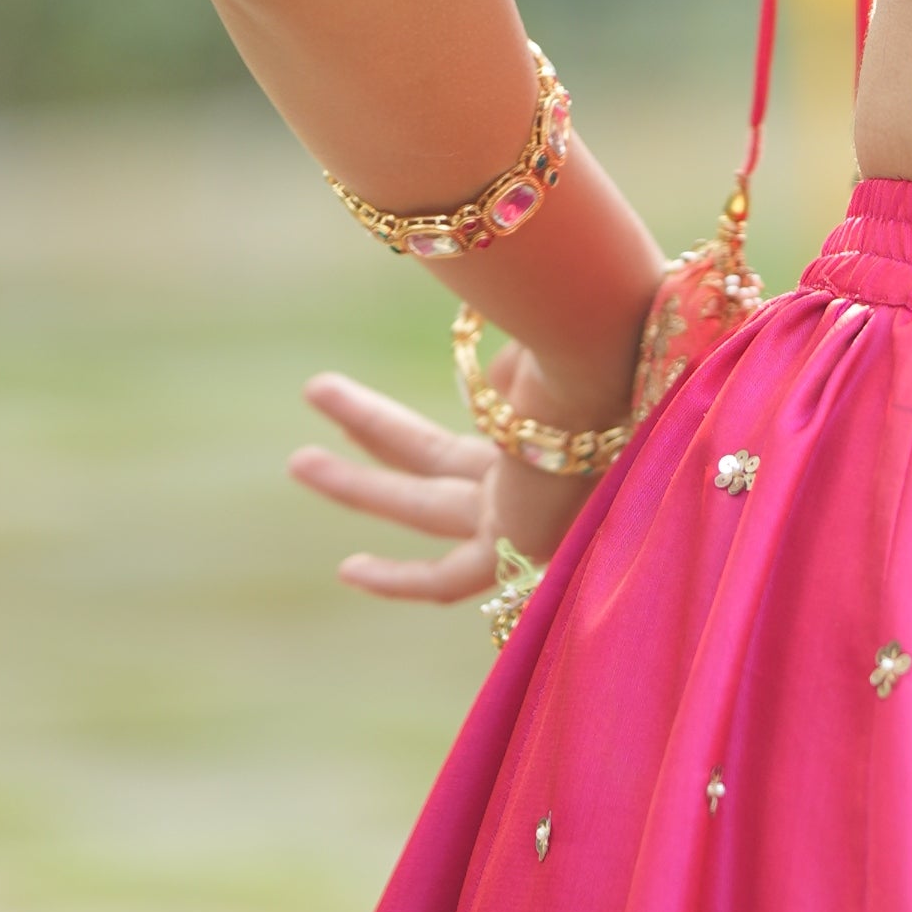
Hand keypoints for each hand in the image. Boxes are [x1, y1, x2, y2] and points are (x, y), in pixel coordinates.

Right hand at [289, 349, 601, 610]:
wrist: (615, 372)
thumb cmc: (597, 334)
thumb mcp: (551, 332)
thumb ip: (524, 352)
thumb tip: (504, 357)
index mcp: (554, 417)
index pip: (496, 412)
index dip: (474, 392)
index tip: (458, 370)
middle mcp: (538, 468)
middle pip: (439, 454)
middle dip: (374, 427)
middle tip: (316, 389)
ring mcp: (527, 508)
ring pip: (424, 505)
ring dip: (358, 482)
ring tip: (297, 461)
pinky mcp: (517, 546)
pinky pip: (446, 578)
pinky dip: (398, 579)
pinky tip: (350, 570)